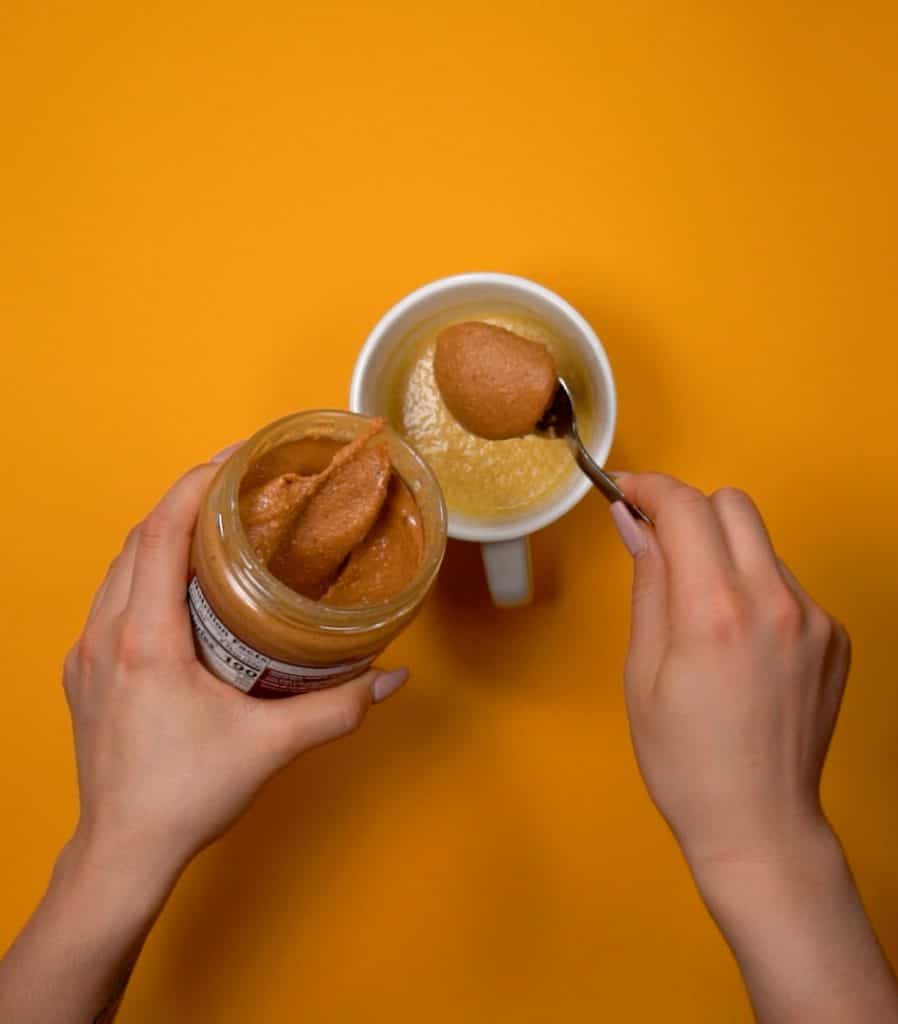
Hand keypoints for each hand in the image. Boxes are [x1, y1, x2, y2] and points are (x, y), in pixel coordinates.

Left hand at [64, 455, 407, 879]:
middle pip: (137, 539)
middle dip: (185, 500)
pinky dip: (146, 571)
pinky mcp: (86, 673)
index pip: (159, 534)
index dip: (194, 486)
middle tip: (237, 485)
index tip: (234, 459)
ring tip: (215, 524)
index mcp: (144, 640)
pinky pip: (112, 598)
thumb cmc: (184, 797)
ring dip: (163, 535)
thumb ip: (338, 707)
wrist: (121, 852)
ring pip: (120, 567)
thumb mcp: (271, 746)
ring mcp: (88, 654)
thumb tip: (393, 677)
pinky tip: (182, 584)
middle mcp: (106, 635)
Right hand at [610, 476, 897, 1023]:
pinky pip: (787, 585)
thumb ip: (647, 584)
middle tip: (663, 552)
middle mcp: (775, 601)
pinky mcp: (835, 637)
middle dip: (691, 514)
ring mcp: (814, 618)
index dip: (650, 488)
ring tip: (707, 619)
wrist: (759, 823)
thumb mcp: (642, 671)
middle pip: (733, 505)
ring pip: (762, 545)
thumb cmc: (682, 758)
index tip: (628, 493)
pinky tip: (744, 649)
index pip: (686, 508)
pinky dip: (757, 593)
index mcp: (716, 611)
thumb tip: (632, 520)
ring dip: (726, 556)